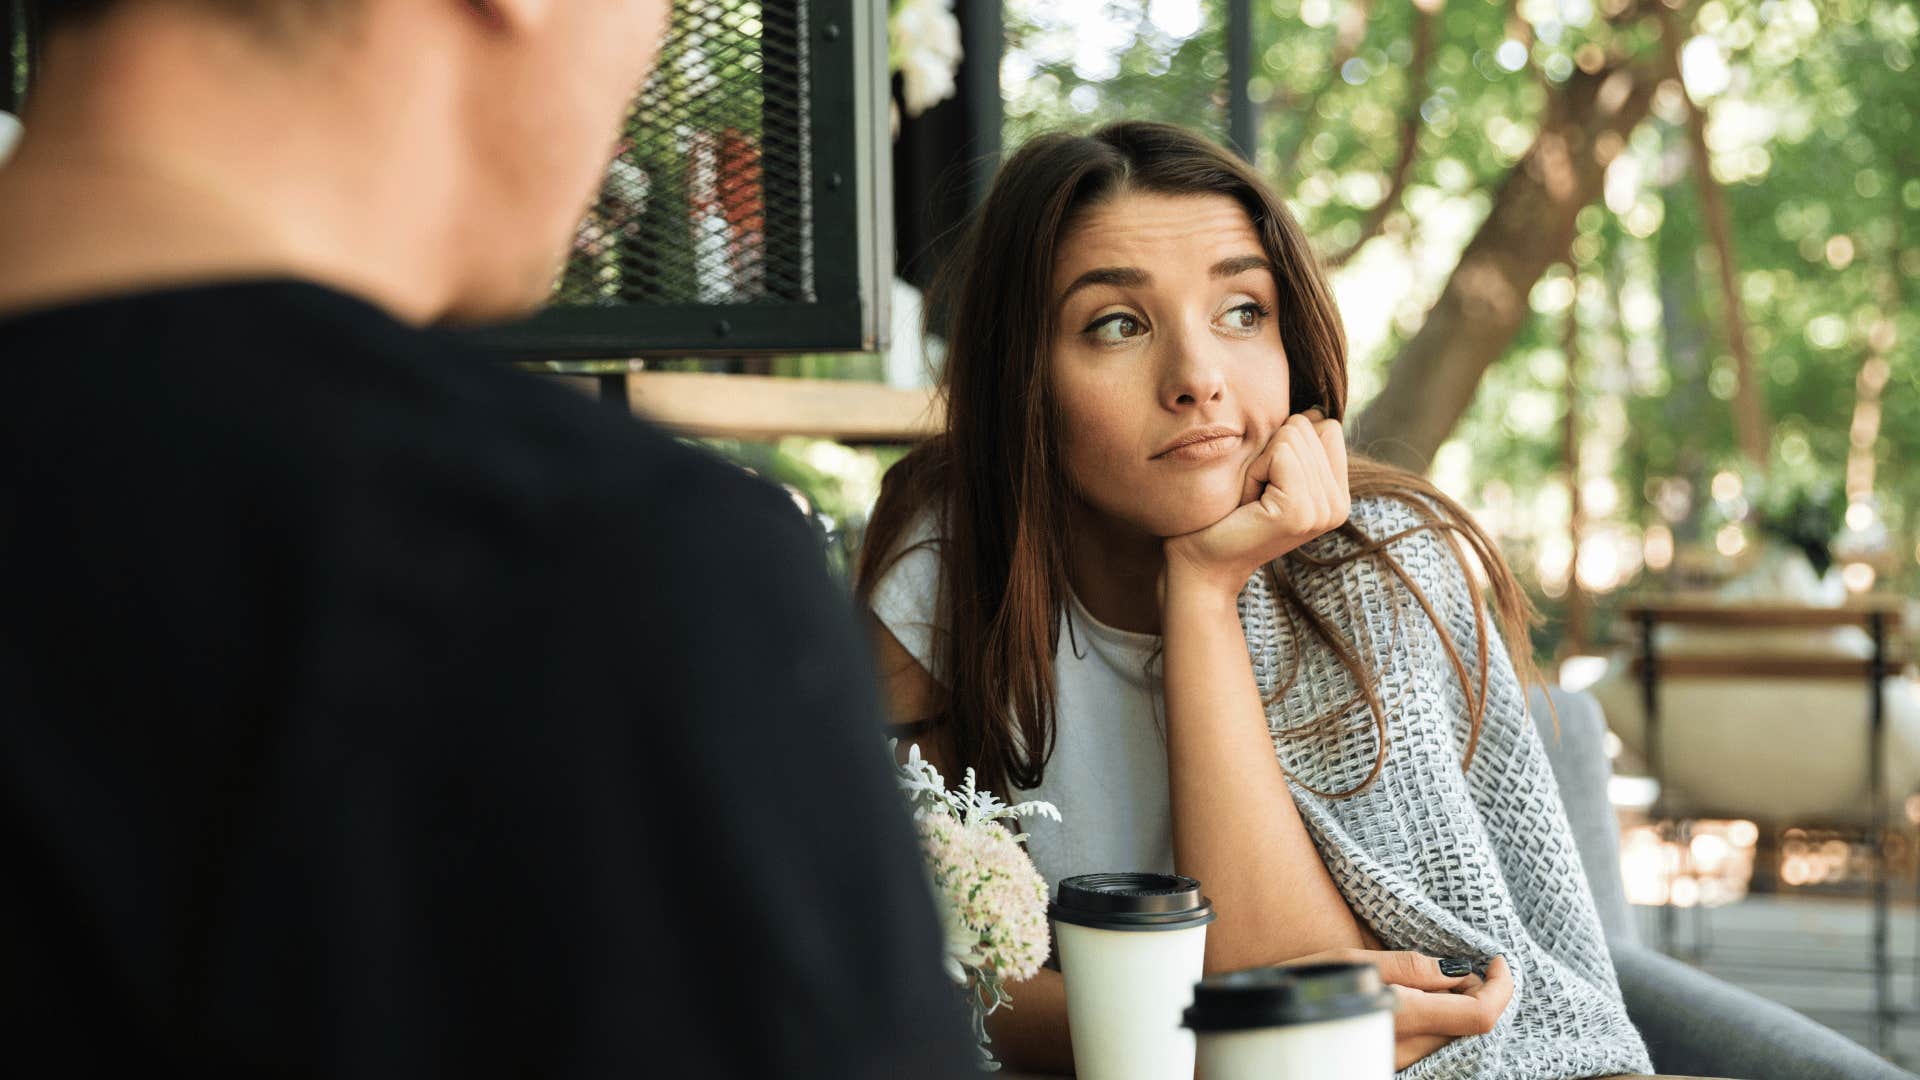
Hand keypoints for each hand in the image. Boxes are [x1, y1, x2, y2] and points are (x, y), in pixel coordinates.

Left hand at [1163, 410, 1349, 599]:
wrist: (1202, 560)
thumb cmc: (1228, 512)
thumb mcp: (1271, 472)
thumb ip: (1299, 444)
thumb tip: (1312, 409)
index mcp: (1338, 495)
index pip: (1327, 426)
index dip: (1287, 442)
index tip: (1268, 480)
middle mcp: (1339, 505)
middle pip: (1309, 425)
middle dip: (1270, 451)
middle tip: (1256, 493)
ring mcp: (1323, 511)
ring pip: (1293, 435)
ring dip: (1260, 462)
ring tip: (1252, 498)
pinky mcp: (1299, 512)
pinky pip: (1279, 454)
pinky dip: (1255, 470)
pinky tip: (1248, 502)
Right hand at [1283, 950, 1512, 1068]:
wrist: (1262, 1018)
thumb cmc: (1299, 981)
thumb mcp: (1352, 959)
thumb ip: (1411, 967)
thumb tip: (1459, 971)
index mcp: (1401, 1017)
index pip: (1478, 1015)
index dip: (1501, 989)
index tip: (1499, 961)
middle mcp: (1404, 1050)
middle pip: (1468, 1027)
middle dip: (1474, 993)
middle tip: (1453, 964)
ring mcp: (1396, 1063)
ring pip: (1450, 1037)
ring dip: (1455, 1008)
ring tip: (1429, 981)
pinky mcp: (1386, 1065)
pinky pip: (1429, 1045)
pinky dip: (1436, 1022)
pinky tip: (1415, 1002)